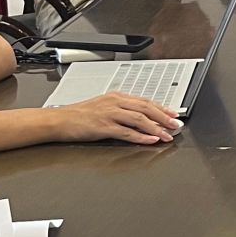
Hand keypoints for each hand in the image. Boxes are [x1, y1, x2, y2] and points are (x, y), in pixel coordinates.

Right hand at [49, 90, 181, 144]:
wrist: (59, 120)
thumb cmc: (78, 116)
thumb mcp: (102, 106)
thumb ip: (120, 110)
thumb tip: (139, 117)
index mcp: (116, 97)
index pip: (144, 100)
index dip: (161, 107)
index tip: (173, 113)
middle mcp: (114, 103)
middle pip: (145, 108)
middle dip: (164, 116)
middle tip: (176, 124)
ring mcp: (109, 114)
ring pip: (139, 119)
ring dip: (156, 127)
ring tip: (168, 135)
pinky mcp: (104, 127)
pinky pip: (127, 132)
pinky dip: (141, 136)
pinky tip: (151, 139)